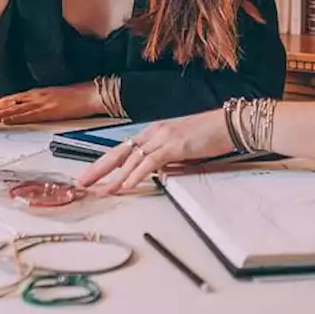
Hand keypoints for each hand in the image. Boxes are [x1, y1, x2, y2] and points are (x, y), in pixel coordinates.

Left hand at [0, 83, 101, 124]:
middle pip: (8, 103)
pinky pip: (29, 115)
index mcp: (38, 92)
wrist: (95, 93)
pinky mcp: (50, 109)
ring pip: (14, 109)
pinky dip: (15, 117)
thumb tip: (30, 110)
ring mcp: (42, 102)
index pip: (11, 99)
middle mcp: (37, 96)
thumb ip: (42, 102)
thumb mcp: (57, 97)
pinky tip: (5, 121)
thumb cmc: (80, 95)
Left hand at [76, 110, 234, 193]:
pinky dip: (136, 175)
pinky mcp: (175, 145)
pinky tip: (126, 185)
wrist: (232, 123)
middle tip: (82, 182)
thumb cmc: (212, 136)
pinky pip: (150, 162)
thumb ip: (166, 157)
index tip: (91, 174)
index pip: (123, 148)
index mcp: (155, 131)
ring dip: (115, 177)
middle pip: (120, 152)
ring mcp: (164, 137)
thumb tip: (155, 172)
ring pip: (132, 159)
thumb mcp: (183, 148)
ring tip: (101, 190)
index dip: (105, 162)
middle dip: (99, 168)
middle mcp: (155, 132)